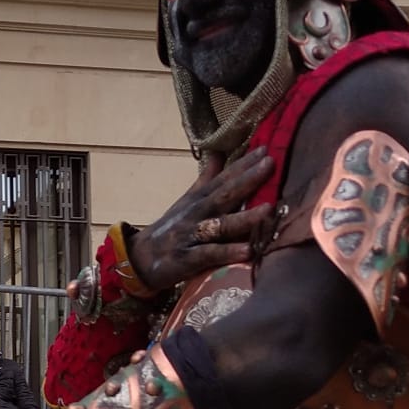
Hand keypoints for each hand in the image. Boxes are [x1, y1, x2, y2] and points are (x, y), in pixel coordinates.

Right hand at [124, 150, 275, 292]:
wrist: (139, 259)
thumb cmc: (171, 228)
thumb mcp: (187, 200)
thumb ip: (206, 178)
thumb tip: (218, 152)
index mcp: (199, 199)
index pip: (224, 177)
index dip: (244, 163)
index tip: (265, 148)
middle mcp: (197, 213)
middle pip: (225, 194)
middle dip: (248, 179)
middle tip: (270, 163)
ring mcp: (193, 236)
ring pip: (222, 225)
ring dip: (245, 218)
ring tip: (268, 208)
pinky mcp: (189, 259)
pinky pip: (211, 255)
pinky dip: (228, 253)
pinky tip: (248, 251)